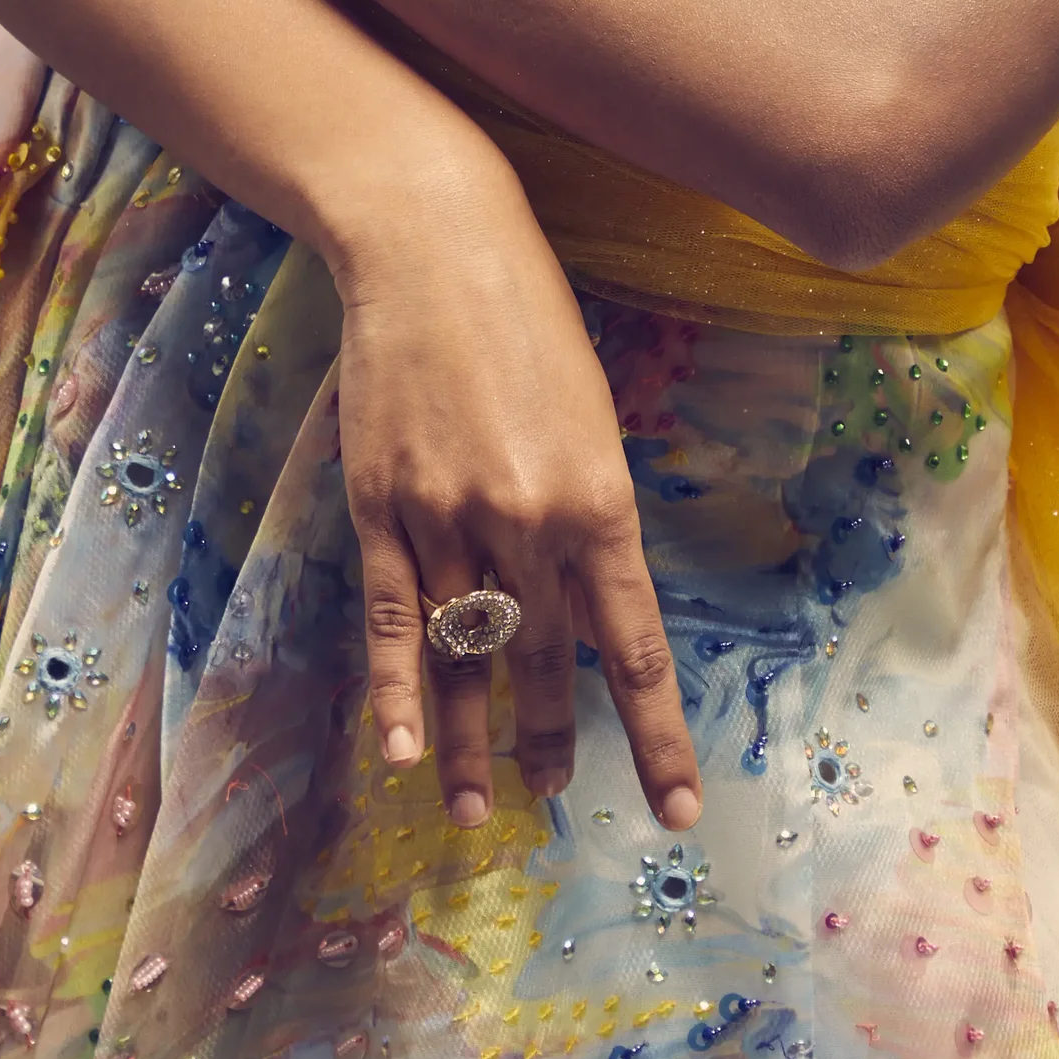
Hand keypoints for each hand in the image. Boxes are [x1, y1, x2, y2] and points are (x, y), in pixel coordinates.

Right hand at [328, 155, 702, 839]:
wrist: (434, 245)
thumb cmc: (530, 317)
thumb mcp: (592, 413)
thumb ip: (590, 511)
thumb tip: (591, 595)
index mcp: (600, 499)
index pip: (636, 648)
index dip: (655, 737)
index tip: (675, 812)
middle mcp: (529, 521)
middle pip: (550, 662)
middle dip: (555, 740)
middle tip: (556, 797)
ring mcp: (449, 517)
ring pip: (469, 656)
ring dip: (474, 740)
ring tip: (478, 813)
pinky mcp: (383, 505)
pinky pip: (397, 618)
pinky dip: (399, 691)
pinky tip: (404, 753)